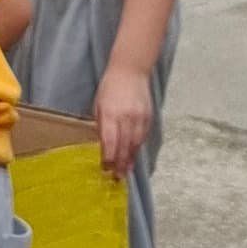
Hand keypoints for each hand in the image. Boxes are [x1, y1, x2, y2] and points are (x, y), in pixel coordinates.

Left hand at [94, 64, 154, 180]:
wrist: (130, 70)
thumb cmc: (110, 86)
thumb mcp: (98, 104)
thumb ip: (101, 124)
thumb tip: (103, 144)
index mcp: (111, 113)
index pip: (110, 141)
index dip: (108, 158)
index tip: (105, 168)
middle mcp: (126, 117)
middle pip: (124, 146)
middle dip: (120, 163)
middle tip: (116, 177)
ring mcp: (139, 117)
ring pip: (135, 144)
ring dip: (130, 159)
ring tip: (125, 170)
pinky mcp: (148, 117)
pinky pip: (142, 137)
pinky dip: (137, 148)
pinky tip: (133, 155)